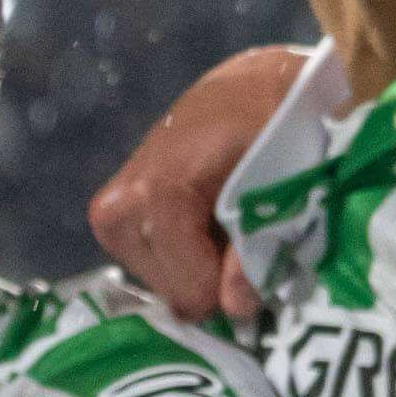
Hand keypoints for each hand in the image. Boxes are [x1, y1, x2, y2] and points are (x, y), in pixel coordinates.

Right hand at [89, 45, 307, 323]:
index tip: (257, 270)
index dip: (227, 288)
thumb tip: (234, 311)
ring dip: (192, 268)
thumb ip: (256, 251)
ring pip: (152, 274)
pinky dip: (179, 255)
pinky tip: (203, 232)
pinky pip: (145, 255)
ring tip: (224, 236)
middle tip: (241, 248)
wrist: (252, 85)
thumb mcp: (284, 187)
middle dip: (206, 279)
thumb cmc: (277, 128)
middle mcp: (121, 200)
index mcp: (160, 191)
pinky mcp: (114, 206)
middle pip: (165, 283)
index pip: (184, 281)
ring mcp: (112, 205)